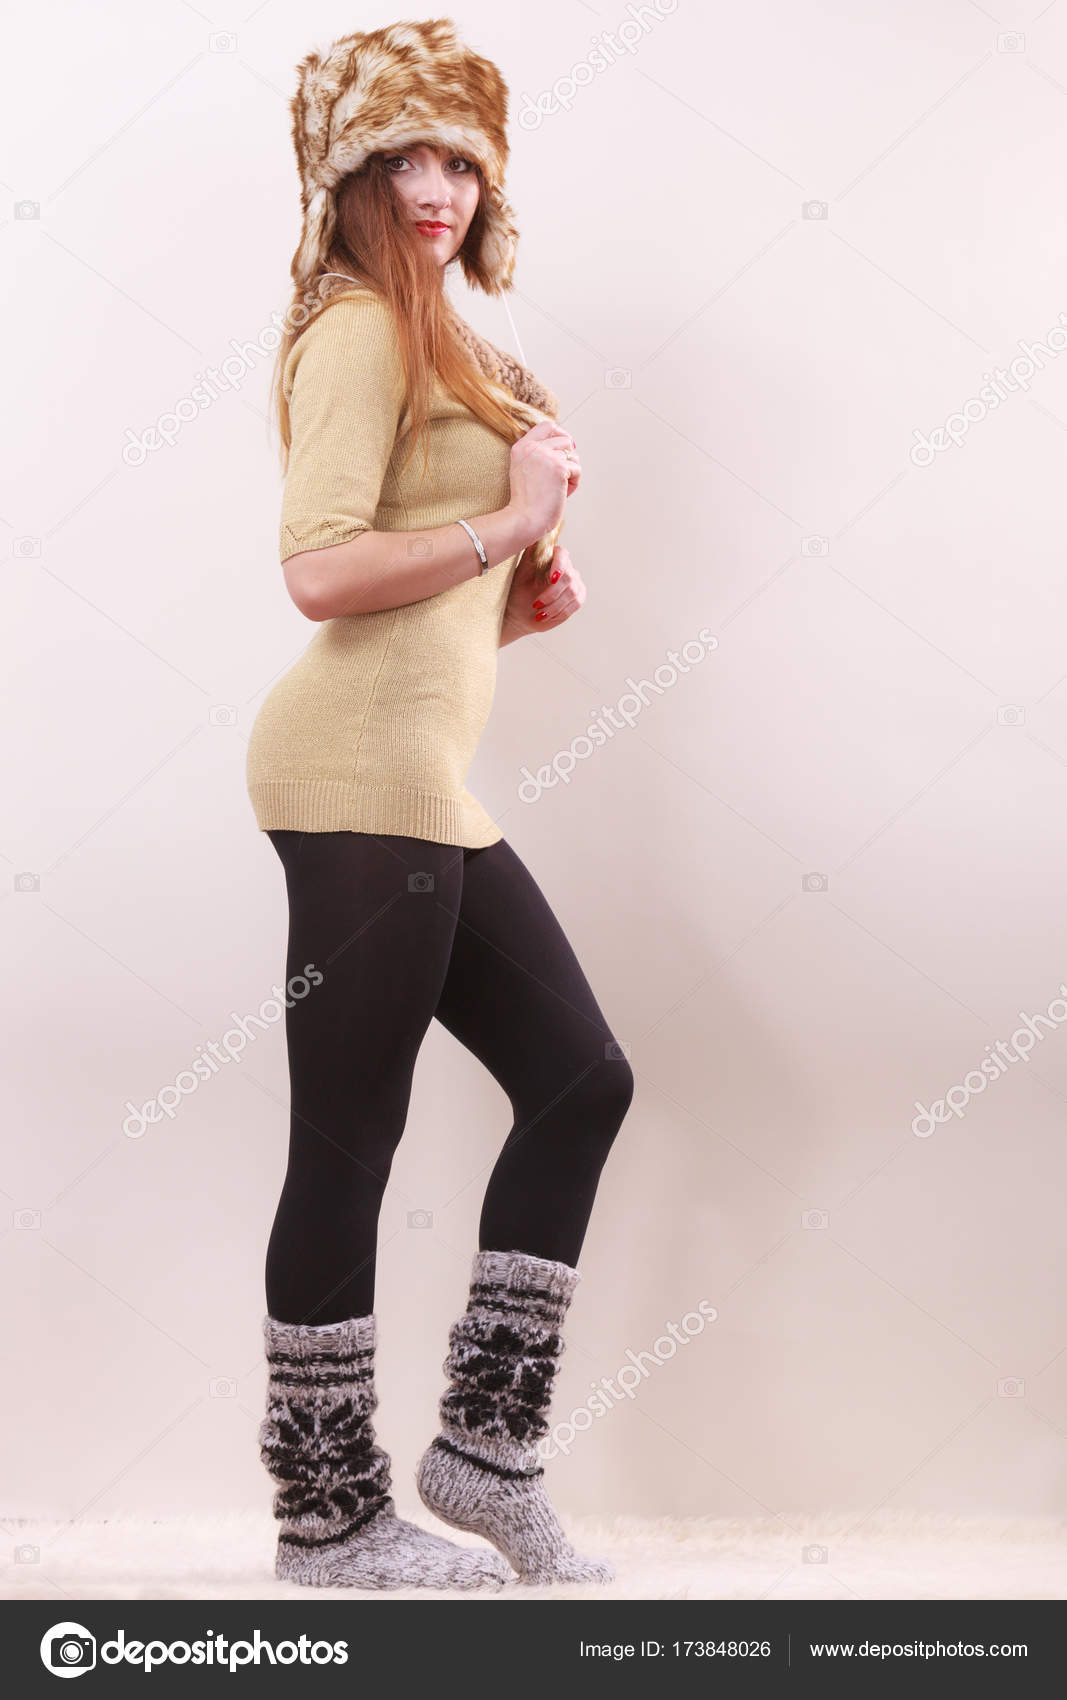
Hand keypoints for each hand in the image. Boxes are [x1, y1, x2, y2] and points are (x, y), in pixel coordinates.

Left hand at [500, 545, 584, 643]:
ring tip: (539, 612)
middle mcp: (567, 568)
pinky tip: (546, 616)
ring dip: (554, 606)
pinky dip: (559, 612)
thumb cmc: (518, 592)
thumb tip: (530, 535)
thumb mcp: (520, 574)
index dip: (559, 565)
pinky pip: (575, 605)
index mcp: (552, 558)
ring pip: (572, 593)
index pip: (562, 554)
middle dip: (552, 594)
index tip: (552, 578)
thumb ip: (529, 556)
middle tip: (536, 604)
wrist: (518, 613)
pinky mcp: (578, 598)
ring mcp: (575, 583)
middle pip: (569, 577)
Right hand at [506, 420, 580, 545]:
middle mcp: (533, 447)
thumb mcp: (524, 469)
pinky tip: (562, 493)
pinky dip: (574, 483)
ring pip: (573, 455)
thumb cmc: (526, 501)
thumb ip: (538, 454)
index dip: (559, 435)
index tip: (562, 450)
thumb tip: (568, 443)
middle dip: (567, 458)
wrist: (523, 518)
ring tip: (558, 487)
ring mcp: (546, 456)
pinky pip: (577, 470)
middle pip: (565, 440)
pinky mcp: (559, 467)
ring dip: (571, 471)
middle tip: (558, 478)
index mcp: (522, 447)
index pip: (547, 425)